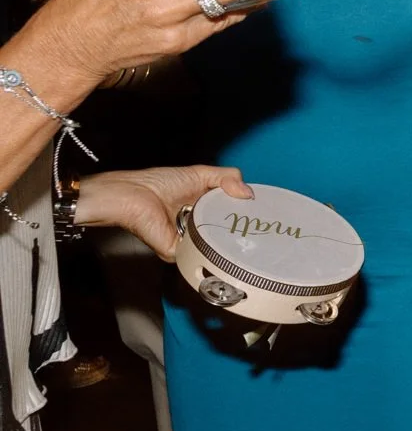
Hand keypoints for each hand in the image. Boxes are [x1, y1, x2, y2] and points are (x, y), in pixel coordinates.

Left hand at [77, 165, 249, 259]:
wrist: (129, 196)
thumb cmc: (156, 184)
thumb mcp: (200, 174)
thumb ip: (228, 177)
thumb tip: (248, 194)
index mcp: (204, 207)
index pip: (231, 213)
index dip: (246, 212)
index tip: (263, 212)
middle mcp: (198, 227)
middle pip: (226, 232)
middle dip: (241, 228)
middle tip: (258, 224)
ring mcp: (188, 241)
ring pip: (215, 247)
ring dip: (228, 241)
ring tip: (245, 233)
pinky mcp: (177, 251)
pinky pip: (197, 256)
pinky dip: (209, 250)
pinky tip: (223, 242)